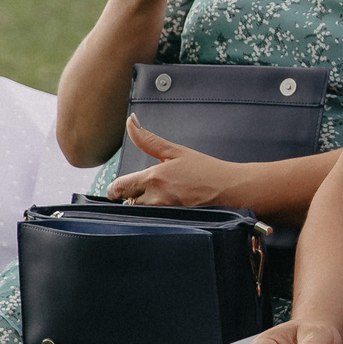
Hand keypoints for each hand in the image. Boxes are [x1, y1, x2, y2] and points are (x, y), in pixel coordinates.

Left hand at [108, 118, 242, 207]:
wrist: (228, 188)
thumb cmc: (204, 169)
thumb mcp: (175, 150)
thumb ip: (147, 139)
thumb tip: (130, 122)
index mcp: (153, 178)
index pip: (118, 188)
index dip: (115, 188)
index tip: (119, 187)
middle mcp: (156, 198)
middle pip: (126, 202)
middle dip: (130, 196)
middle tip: (142, 189)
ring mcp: (164, 212)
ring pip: (139, 211)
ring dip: (143, 204)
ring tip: (158, 195)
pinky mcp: (172, 221)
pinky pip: (153, 218)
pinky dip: (155, 212)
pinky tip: (168, 204)